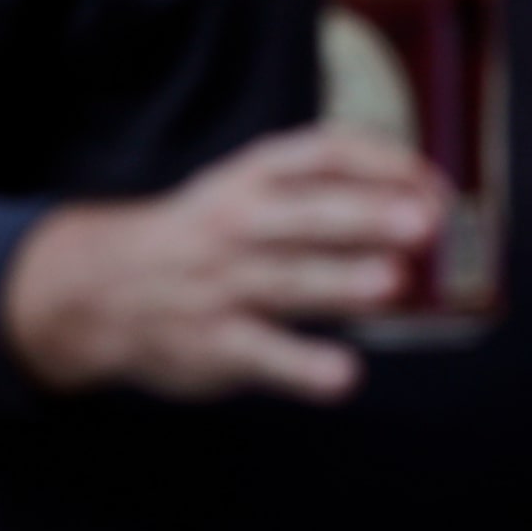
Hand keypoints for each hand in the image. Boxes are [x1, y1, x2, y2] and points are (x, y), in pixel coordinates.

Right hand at [1, 126, 445, 404]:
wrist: (98, 291)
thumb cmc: (199, 241)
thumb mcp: (242, 194)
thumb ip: (318, 197)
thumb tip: (421, 211)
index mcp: (249, 180)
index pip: (321, 154)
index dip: (383, 164)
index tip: (433, 186)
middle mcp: (235, 227)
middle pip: (306, 215)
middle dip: (364, 216)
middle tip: (422, 226)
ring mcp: (221, 287)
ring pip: (287, 282)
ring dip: (339, 281)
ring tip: (391, 284)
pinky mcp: (212, 344)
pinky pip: (262, 354)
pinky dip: (302, 367)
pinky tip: (342, 377)